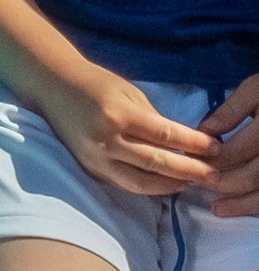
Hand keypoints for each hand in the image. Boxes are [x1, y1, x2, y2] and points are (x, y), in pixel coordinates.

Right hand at [38, 65, 215, 198]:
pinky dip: (148, 187)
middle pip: (157, 163)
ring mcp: (96, 158)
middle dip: (190, 170)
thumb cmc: (95, 83)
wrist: (53, 86)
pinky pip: (125, 183)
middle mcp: (106, 139)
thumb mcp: (128, 91)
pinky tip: (165, 184)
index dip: (194, 144)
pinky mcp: (90, 169)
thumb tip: (181, 142)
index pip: (165, 135)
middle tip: (213, 175)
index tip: (216, 148)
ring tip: (191, 183)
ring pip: (141, 182)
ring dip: (170, 185)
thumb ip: (153, 118)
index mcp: (118, 114)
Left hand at [200, 76, 258, 214]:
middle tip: (199, 184)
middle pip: (253, 175)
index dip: (213, 158)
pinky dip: (257, 205)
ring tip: (217, 209)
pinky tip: (244, 208)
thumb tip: (205, 131)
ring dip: (242, 204)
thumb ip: (232, 109)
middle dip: (223, 182)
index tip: (192, 160)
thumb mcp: (257, 89)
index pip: (237, 149)